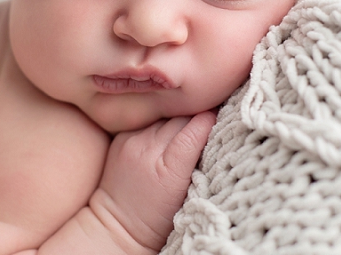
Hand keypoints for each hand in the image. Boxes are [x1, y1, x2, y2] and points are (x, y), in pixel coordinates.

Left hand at [91, 112, 216, 252]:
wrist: (119, 225)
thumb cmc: (160, 219)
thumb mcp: (190, 194)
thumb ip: (200, 160)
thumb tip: (213, 125)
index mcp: (169, 172)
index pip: (194, 130)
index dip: (210, 119)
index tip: (222, 116)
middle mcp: (147, 151)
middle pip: (181, 117)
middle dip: (196, 116)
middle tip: (209, 120)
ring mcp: (131, 142)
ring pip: (165, 115)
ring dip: (178, 117)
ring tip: (187, 126)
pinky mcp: (121, 137)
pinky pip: (149, 120)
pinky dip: (161, 123)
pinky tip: (166, 132)